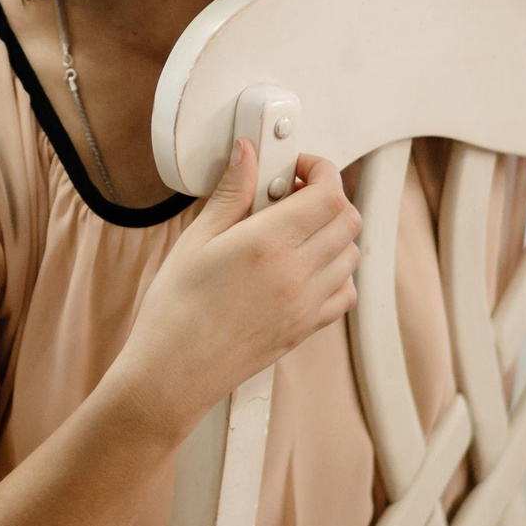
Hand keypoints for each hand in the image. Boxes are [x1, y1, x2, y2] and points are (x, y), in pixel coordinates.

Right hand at [110, 140, 362, 437]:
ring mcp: (307, 305)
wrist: (173, 373)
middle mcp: (298, 274)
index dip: (320, 169)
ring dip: (333, 232)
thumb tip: (247, 153)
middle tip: (293, 194)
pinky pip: (345, 293)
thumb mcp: (195, 240)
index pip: (328, 193)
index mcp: (269, 244)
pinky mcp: (306, 329)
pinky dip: (337, 273)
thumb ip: (231, 193)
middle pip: (348, 219)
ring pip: (351, 255)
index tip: (297, 166)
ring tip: (295, 230)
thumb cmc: (175, 309)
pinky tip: (304, 268)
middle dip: (328, 196)